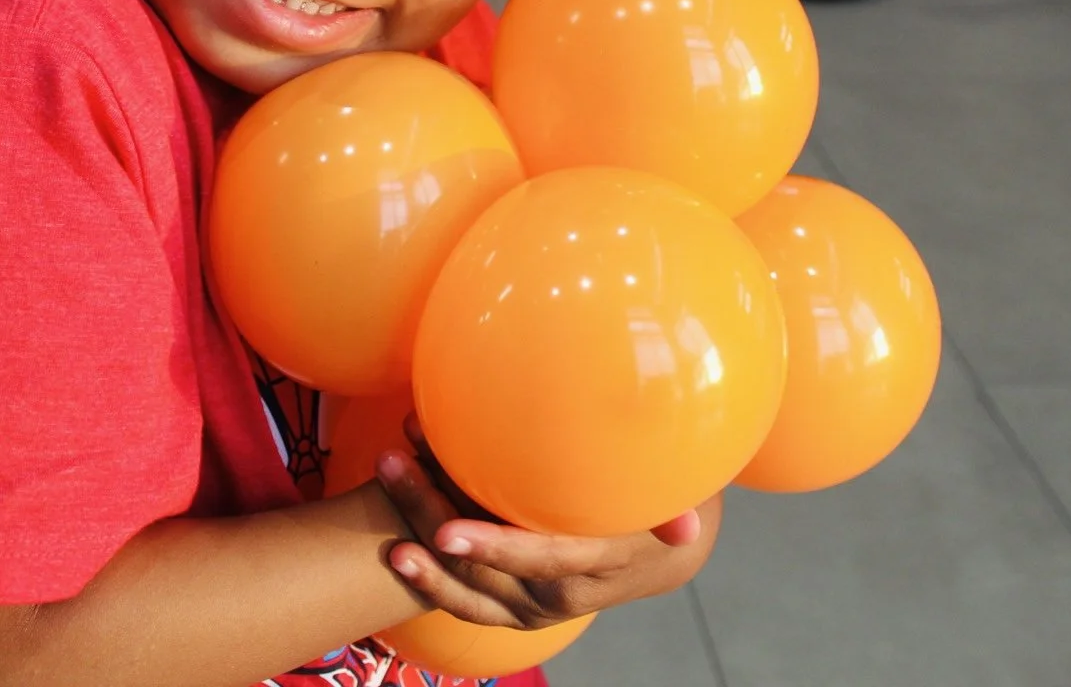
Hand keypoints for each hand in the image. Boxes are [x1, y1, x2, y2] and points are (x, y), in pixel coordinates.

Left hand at [375, 433, 717, 629]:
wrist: (657, 555)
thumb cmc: (659, 505)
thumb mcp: (673, 499)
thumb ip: (670, 509)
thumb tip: (686, 524)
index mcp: (596, 566)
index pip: (537, 560)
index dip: (491, 549)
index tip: (445, 532)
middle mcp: (557, 597)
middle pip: (482, 570)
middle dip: (430, 517)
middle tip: (392, 463)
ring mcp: (529, 607)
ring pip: (462, 588)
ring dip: (416, 540)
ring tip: (383, 481)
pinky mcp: (510, 607)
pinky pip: (461, 599)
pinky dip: (425, 572)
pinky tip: (390, 533)